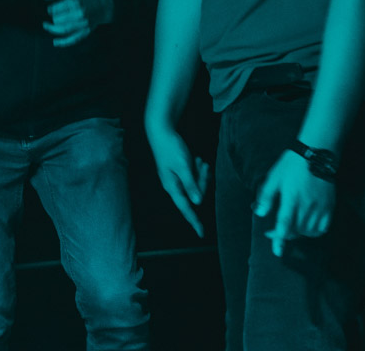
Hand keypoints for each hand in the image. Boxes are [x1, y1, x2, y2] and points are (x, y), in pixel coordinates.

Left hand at [39, 0, 112, 46]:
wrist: (101, 6)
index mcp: (74, 2)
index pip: (55, 9)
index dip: (50, 10)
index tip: (51, 9)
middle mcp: (79, 13)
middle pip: (58, 20)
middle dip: (54, 18)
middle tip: (55, 16)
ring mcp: (83, 24)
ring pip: (63, 29)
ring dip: (53, 29)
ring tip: (46, 26)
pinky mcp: (85, 32)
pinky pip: (73, 39)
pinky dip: (63, 42)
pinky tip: (55, 42)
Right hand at [146, 123, 209, 238]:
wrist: (161, 132)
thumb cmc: (170, 148)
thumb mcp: (183, 166)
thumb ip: (190, 184)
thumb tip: (198, 202)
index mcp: (172, 186)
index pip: (185, 208)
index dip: (194, 221)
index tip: (202, 233)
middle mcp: (173, 185)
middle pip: (195, 194)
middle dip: (202, 181)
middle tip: (202, 165)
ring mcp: (176, 178)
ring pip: (196, 184)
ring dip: (200, 173)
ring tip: (198, 160)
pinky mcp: (179, 172)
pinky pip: (193, 176)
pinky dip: (197, 169)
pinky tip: (196, 159)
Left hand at [255, 150, 334, 256]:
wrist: (316, 154)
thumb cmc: (291, 165)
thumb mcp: (273, 177)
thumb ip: (266, 196)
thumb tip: (258, 213)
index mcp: (291, 199)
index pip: (285, 224)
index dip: (280, 239)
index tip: (277, 252)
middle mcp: (307, 206)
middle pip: (296, 230)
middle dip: (283, 234)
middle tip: (274, 231)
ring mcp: (320, 207)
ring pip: (308, 231)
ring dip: (298, 233)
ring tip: (290, 225)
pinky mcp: (330, 207)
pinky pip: (322, 228)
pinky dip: (314, 231)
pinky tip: (307, 226)